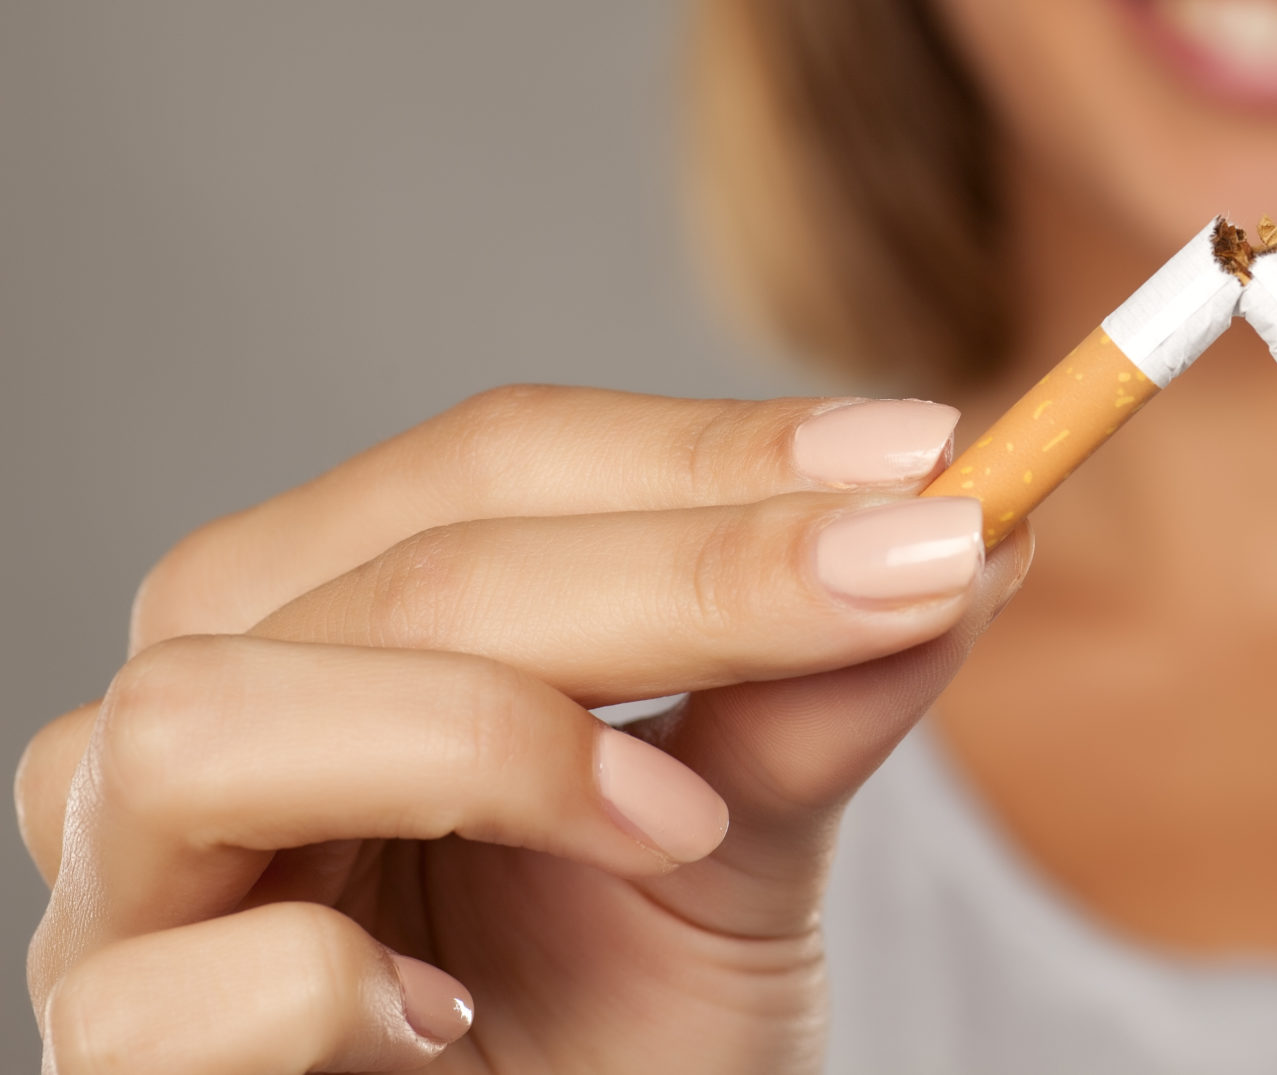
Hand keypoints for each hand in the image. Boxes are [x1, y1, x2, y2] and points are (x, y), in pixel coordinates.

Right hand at [16, 386, 1027, 1072]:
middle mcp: (201, 733)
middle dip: (682, 573)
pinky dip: (325, 981)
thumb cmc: (620, 1040)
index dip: (707, 450)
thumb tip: (976, 524)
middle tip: (910, 572)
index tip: (929, 457)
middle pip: (401, 571)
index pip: (489, 465)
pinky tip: (451, 1018)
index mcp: (338, 625)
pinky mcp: (114, 1070)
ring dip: (483, 742)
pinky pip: (166, 992)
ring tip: (672, 829)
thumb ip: (816, 692)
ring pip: (207, 720)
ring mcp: (126, 903)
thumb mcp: (743, 849)